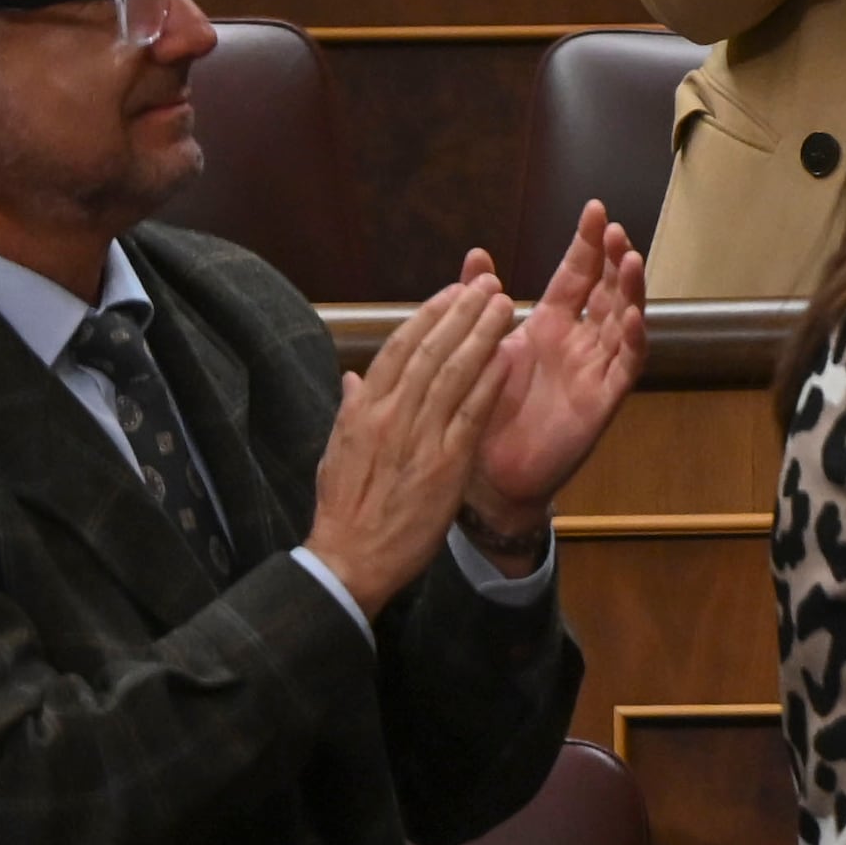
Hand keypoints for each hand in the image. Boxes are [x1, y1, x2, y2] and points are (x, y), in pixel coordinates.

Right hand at [304, 276, 513, 613]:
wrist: (351, 560)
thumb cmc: (344, 508)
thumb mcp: (337, 452)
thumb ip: (351, 410)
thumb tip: (354, 376)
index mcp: (362, 412)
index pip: (397, 350)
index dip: (428, 315)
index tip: (452, 289)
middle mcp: (389, 417)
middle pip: (429, 352)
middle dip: (460, 312)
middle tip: (487, 284)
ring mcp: (418, 438)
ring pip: (453, 374)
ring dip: (481, 335)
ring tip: (503, 305)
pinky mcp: (445, 464)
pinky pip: (472, 413)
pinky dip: (490, 381)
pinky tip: (509, 356)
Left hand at [460, 209, 646, 547]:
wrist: (487, 474)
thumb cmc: (485, 411)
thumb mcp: (481, 348)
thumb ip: (478, 303)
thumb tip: (475, 255)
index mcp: (551, 325)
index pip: (576, 275)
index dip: (586, 244)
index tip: (594, 210)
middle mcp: (580, 341)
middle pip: (607, 290)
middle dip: (613, 259)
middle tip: (614, 229)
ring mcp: (596, 368)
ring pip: (624, 320)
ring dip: (630, 291)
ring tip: (630, 260)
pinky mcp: (604, 399)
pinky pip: (626, 365)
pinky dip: (632, 340)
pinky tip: (632, 317)